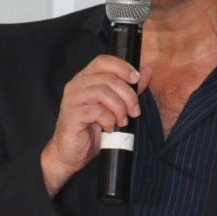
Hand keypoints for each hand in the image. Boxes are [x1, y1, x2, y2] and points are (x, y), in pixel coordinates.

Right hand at [39, 53, 145, 196]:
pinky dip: (109, 120)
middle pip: (108, 78)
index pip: (103, 61)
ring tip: (122, 122)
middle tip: (134, 112)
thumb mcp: (114, 108)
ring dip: (119, 108)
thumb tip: (146, 72)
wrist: (71, 154)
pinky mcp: (71, 115)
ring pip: (102, 92)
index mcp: (85, 79)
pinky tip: (110, 129)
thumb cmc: (91, 130)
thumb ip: (127, 89)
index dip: (122, 67)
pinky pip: (96, 111)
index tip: (137, 79)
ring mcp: (71, 100)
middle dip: (128, 95)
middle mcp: (75, 85)